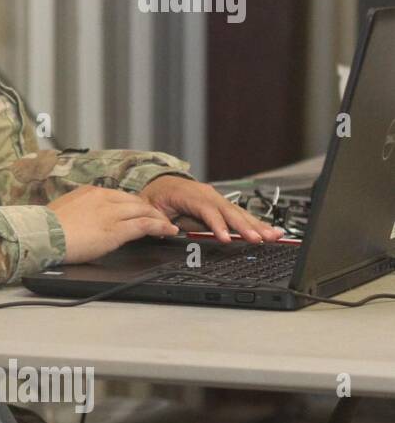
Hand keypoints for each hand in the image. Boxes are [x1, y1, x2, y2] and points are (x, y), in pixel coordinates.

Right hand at [47, 185, 179, 263]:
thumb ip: (79, 211)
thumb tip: (82, 220)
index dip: (132, 205)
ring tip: (167, 226)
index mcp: (89, 192)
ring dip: (158, 218)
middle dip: (150, 210)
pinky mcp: (116, 230)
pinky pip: (144, 225)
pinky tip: (168, 231)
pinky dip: (160, 227)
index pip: (119, 196)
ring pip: (143, 211)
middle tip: (159, 219)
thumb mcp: (63, 211)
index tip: (138, 211)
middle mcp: (103, 198)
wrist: (42, 235)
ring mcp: (111, 213)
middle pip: (135, 201)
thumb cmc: (45, 228)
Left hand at [138, 175, 283, 244]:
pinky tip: (270, 231)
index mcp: (188, 194)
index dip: (217, 224)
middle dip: (245, 226)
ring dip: (257, 225)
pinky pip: (240, 214)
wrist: (160, 183)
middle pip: (229, 211)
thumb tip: (166, 231)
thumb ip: (159, 220)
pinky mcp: (222, 205)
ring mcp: (217, 198)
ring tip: (272, 236)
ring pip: (239, 212)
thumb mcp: (150, 207)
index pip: (206, 210)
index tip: (226, 238)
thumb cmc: (156, 196)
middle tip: (259, 239)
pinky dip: (256, 223)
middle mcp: (207, 194)